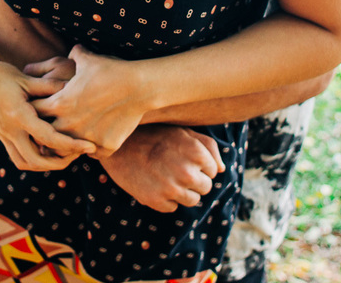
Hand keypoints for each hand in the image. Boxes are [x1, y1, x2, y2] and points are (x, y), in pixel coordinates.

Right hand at [0, 54, 95, 171]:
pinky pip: (17, 156)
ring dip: (46, 164)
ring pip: (25, 163)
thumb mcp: (24, 77)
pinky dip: (33, 158)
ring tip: (64, 154)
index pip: (49, 138)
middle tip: (78, 153)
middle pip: (38, 161)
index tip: (89, 146)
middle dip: (61, 162)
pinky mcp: (0, 135)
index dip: (72, 145)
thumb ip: (48, 86)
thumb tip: (72, 89)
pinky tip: (45, 149)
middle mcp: (10, 131)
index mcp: (19, 116)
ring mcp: (3, 135)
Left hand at [31, 45, 151, 156]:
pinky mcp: (104, 148)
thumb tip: (70, 52)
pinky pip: (92, 154)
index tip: (43, 107)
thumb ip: (73, 55)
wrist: (139, 86)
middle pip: (43, 137)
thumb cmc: (111, 70)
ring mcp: (86, 139)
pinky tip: (95, 140)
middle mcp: (69, 125)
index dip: (36, 110)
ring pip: (66, 151)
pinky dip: (92, 148)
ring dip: (67, 145)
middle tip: (51, 127)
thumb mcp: (88, 59)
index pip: (33, 113)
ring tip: (71, 139)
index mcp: (60, 104)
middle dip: (46, 132)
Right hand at [100, 125, 223, 212]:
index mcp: (196, 152)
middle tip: (175, 168)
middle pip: (205, 188)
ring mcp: (171, 188)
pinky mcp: (156, 201)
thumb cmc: (154, 135)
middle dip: (194, 180)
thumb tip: (222, 169)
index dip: (200, 165)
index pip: (213, 171)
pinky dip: (166, 199)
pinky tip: (155, 183)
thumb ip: (208, 147)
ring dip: (182, 191)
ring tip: (166, 176)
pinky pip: (173, 207)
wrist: (118, 146)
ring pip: (192, 200)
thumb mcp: (183, 132)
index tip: (183, 158)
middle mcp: (186, 172)